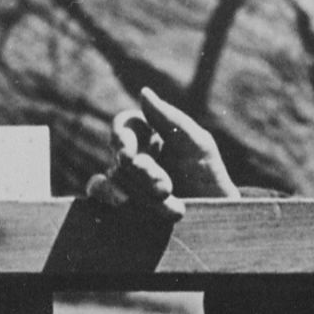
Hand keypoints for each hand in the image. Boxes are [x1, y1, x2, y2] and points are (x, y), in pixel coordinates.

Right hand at [85, 87, 238, 220]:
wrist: (217, 222)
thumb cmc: (211, 181)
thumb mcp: (198, 146)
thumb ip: (171, 120)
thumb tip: (143, 92)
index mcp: (152, 137)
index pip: (126, 126)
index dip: (120, 136)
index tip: (127, 154)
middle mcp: (134, 157)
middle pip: (121, 155)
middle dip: (144, 173)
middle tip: (166, 189)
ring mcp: (124, 181)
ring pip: (113, 177)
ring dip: (138, 192)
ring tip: (171, 209)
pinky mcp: (117, 205)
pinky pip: (97, 192)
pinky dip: (105, 195)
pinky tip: (123, 204)